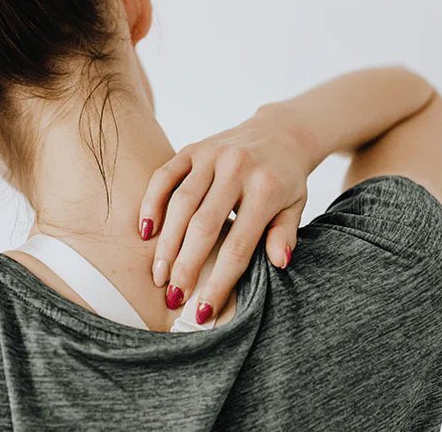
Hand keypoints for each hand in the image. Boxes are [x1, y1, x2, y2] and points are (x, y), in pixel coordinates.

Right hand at [139, 110, 313, 323]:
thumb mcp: (296, 206)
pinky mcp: (193, 148)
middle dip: (186, 266)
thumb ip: (285, 234)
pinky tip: (145, 231)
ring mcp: (212, 156)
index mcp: (266, 189)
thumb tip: (278, 264)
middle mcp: (237, 169)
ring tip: (158, 274)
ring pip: (180, 204)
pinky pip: (165, 176)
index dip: (219, 281)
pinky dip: (151, 203)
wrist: (280, 132)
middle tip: (173, 296)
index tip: (203, 310)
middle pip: (203, 226)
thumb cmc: (286, 179)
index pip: (238, 245)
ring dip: (166, 243)